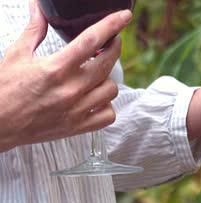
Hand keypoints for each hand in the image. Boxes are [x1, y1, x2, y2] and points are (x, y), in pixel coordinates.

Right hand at [0, 0, 131, 151]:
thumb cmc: (6, 89)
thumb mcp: (17, 55)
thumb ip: (35, 30)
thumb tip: (39, 8)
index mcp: (55, 68)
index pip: (91, 40)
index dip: (111, 25)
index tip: (124, 17)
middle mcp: (70, 89)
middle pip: (108, 64)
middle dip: (114, 48)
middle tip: (111, 42)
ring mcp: (77, 110)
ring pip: (111, 89)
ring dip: (107, 79)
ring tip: (96, 74)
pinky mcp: (78, 127)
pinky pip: (108, 115)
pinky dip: (106, 106)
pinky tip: (95, 99)